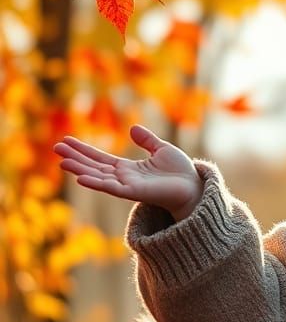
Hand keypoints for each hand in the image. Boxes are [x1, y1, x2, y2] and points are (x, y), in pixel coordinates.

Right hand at [54, 124, 203, 221]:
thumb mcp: (162, 149)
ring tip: (62, 162)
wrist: (193, 186)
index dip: (84, 150)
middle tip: (56, 149)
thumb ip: (147, 140)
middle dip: (75, 158)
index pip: (100, 158)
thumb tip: (132, 128)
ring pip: (98, 177)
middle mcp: (124, 178)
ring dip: (80, 170)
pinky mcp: (135, 193)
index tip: (66, 141)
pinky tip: (81, 178)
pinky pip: (111, 188)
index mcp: (128, 168)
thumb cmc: (180, 171)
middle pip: (94, 167)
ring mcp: (127, 186)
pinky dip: (96, 183)